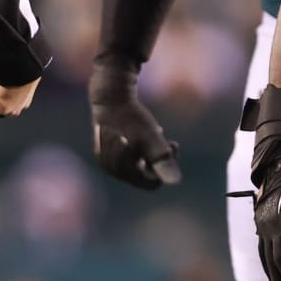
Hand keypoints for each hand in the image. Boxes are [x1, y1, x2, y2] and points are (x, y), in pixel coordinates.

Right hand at [88, 58, 180, 189]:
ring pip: (136, 164)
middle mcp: (110, 169)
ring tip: (158, 134)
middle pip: (144, 175)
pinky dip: (140, 147)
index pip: (152, 183)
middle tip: (170, 141)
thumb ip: (162, 160)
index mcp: (121, 171)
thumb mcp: (151, 138)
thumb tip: (175, 182)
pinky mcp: (105, 148)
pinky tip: (147, 134)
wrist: (110, 96)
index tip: (172, 146)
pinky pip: (128, 155)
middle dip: (158, 160)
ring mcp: (106, 159)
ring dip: (150, 153)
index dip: (165, 168)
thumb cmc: (131, 118)